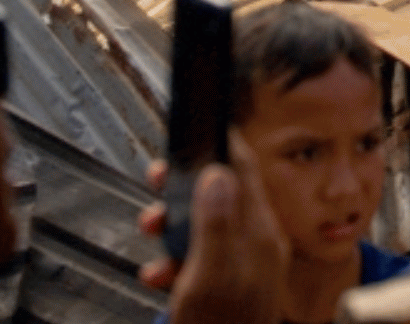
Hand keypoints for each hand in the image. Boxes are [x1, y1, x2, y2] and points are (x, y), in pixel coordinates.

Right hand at [136, 141, 287, 323]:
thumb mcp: (210, 271)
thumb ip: (214, 221)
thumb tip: (217, 173)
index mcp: (259, 233)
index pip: (245, 170)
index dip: (221, 145)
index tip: (202, 126)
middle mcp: (256, 244)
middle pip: (220, 193)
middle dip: (182, 187)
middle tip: (155, 180)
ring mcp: (243, 263)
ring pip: (204, 225)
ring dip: (172, 226)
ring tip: (150, 233)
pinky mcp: (227, 283)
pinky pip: (199, 256)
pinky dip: (174, 260)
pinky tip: (157, 274)